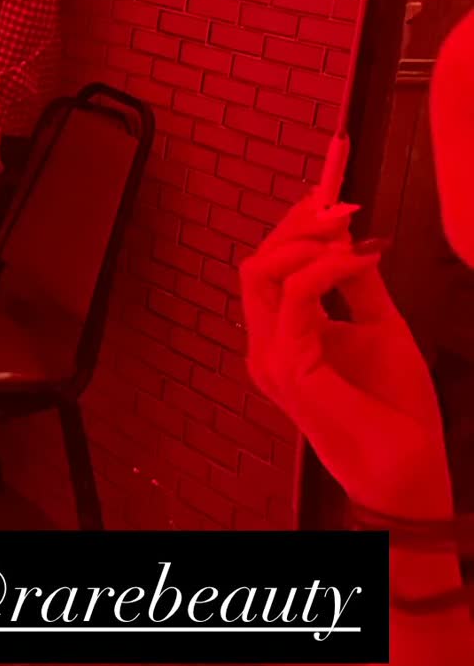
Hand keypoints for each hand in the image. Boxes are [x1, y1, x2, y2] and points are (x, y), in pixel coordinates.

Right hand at [239, 194, 450, 519]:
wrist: (408, 466)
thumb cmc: (397, 408)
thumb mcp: (379, 326)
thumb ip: (357, 284)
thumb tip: (350, 236)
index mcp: (282, 337)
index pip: (269, 267)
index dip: (296, 227)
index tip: (333, 199)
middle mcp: (266, 345)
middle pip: (258, 261)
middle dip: (298, 225)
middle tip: (341, 209)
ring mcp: (271, 357)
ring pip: (262, 270)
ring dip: (307, 241)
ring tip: (349, 237)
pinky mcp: (289, 365)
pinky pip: (294, 295)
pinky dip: (325, 268)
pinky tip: (356, 262)